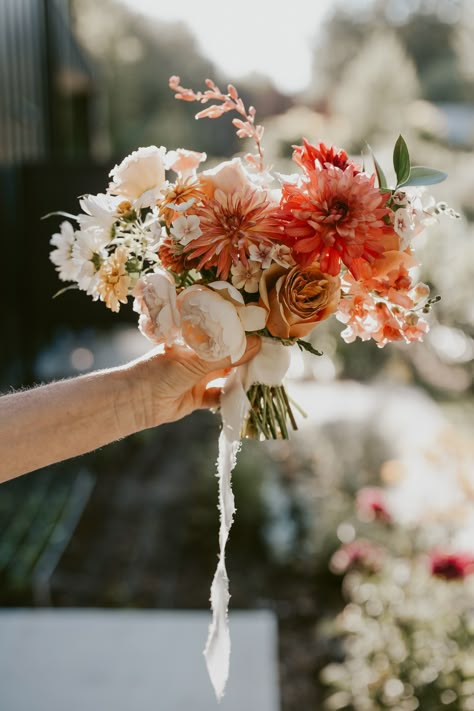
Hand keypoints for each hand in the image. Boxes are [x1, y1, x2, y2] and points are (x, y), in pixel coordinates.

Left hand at [126, 335, 261, 428]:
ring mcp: (197, 376)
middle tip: (270, 358)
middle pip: (228, 355)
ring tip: (262, 376)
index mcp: (194, 338)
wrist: (135, 402)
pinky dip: (231, 397)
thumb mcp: (195, 361)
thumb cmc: (160, 371)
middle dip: (247, 357)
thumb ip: (225, 355)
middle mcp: (197, 355)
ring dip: (241, 377)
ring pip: (226, 375)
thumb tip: (255, 344)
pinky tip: (244, 395)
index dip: (243, 333)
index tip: (265, 334)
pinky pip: (220, 396)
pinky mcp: (197, 397)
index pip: (223, 331)